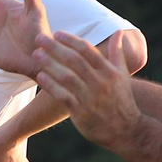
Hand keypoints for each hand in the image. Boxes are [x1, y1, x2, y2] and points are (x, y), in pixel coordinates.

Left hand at [33, 29, 142, 148]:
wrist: (125, 129)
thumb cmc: (122, 100)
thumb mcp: (123, 76)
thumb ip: (117, 53)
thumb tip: (117, 32)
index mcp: (110, 72)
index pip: (88, 50)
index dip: (72, 40)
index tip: (57, 33)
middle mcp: (100, 83)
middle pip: (75, 61)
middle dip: (56, 47)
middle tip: (40, 38)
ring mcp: (90, 98)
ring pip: (67, 77)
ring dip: (50, 64)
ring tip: (36, 54)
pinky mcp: (80, 112)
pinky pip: (63, 96)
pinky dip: (51, 86)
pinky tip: (39, 76)